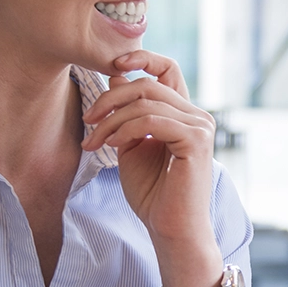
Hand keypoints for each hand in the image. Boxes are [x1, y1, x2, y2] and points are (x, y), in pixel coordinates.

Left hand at [80, 51, 223, 286]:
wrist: (169, 228)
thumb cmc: (153, 193)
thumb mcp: (131, 145)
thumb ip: (126, 115)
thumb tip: (115, 78)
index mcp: (184, 114)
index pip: (167, 69)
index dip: (141, 58)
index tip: (113, 66)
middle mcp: (197, 116)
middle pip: (147, 84)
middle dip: (109, 100)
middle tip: (87, 122)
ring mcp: (200, 127)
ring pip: (146, 102)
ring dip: (111, 120)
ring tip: (94, 142)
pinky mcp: (196, 140)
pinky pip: (153, 120)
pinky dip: (126, 129)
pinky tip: (112, 145)